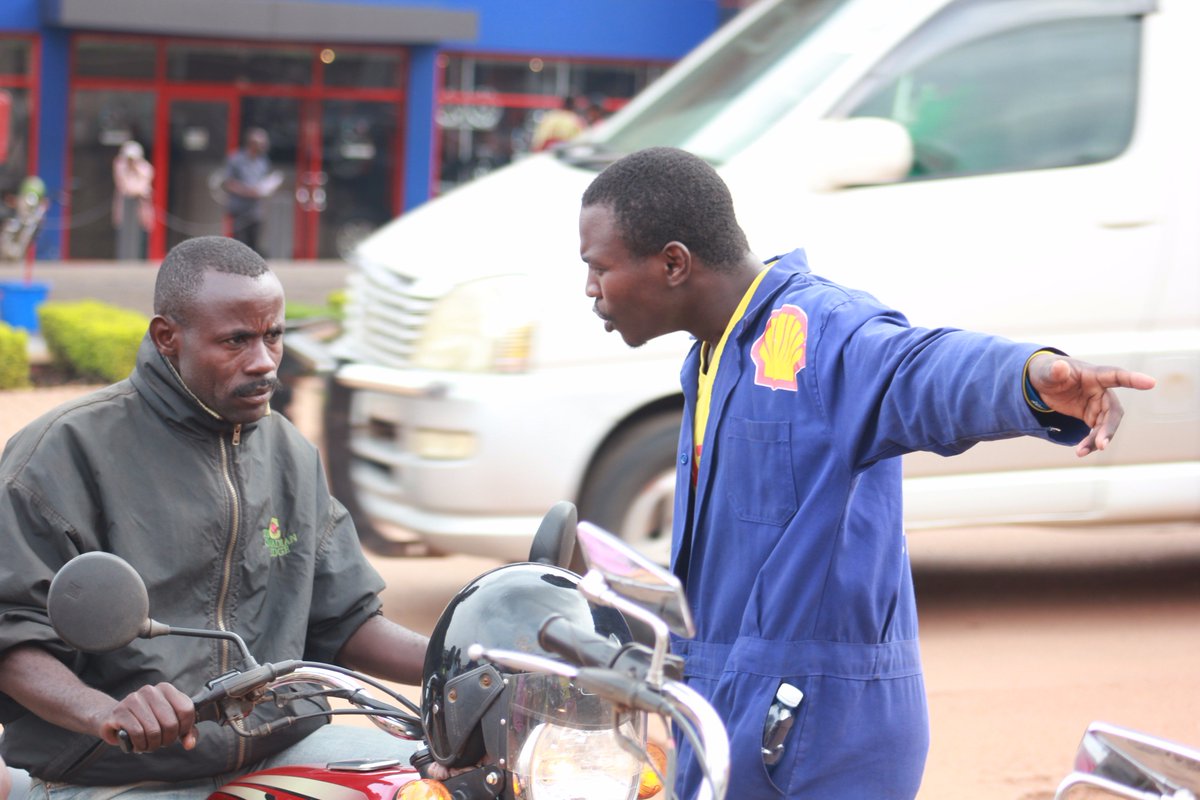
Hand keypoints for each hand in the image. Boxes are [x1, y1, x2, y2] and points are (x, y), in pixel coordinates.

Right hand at [95, 683, 197, 752]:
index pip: (186, 710)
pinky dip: (139, 744)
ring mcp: (133, 699)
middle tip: (160, 742)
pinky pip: (137, 734)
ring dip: (152, 745)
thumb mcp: (169, 723)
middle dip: (167, 740)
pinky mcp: (119, 712)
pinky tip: (137, 744)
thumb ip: (186, 732)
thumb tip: (190, 744)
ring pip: (153, 731)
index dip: (184, 728)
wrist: (114, 720)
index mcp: (166, 689)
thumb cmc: (146, 722)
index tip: (176, 734)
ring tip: (147, 743)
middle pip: (170, 723)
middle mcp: (151, 691)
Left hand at [1027, 353, 1155, 456]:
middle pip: (1113, 410)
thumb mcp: (1046, 371)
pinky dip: (1091, 442)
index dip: (1133, 379)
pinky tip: (1082, 451)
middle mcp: (1101, 390)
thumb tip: (1059, 366)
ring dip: (1098, 439)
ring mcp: (1098, 404)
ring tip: (1081, 452)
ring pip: (1106, 424)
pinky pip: (1097, 431)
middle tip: (1101, 445)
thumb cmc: (1048, 372)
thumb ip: (1054, 370)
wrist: (1043, 383)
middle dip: (1109, 428)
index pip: (1116, 376)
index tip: (1151, 383)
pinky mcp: (1092, 415)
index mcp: (1094, 375)